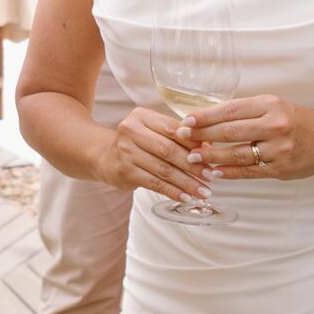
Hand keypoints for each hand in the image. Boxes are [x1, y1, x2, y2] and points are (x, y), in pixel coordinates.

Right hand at [98, 107, 212, 203]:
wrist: (102, 155)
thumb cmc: (137, 142)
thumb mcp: (152, 131)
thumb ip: (177, 135)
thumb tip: (209, 147)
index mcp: (141, 116)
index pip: (172, 128)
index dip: (193, 142)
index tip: (211, 155)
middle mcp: (130, 131)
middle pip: (168, 150)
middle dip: (193, 165)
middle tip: (210, 176)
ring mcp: (125, 152)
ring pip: (163, 170)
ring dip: (187, 182)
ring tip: (204, 191)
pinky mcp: (124, 172)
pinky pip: (154, 183)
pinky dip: (173, 191)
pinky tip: (186, 197)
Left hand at [179, 95, 313, 181]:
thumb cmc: (296, 120)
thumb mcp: (273, 106)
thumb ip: (245, 112)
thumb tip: (206, 119)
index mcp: (271, 105)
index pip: (230, 109)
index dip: (205, 116)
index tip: (186, 120)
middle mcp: (275, 126)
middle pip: (230, 132)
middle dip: (202, 136)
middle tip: (183, 138)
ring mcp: (279, 150)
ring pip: (237, 154)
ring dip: (211, 157)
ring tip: (193, 157)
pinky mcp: (281, 169)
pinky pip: (248, 171)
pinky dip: (228, 172)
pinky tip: (213, 171)